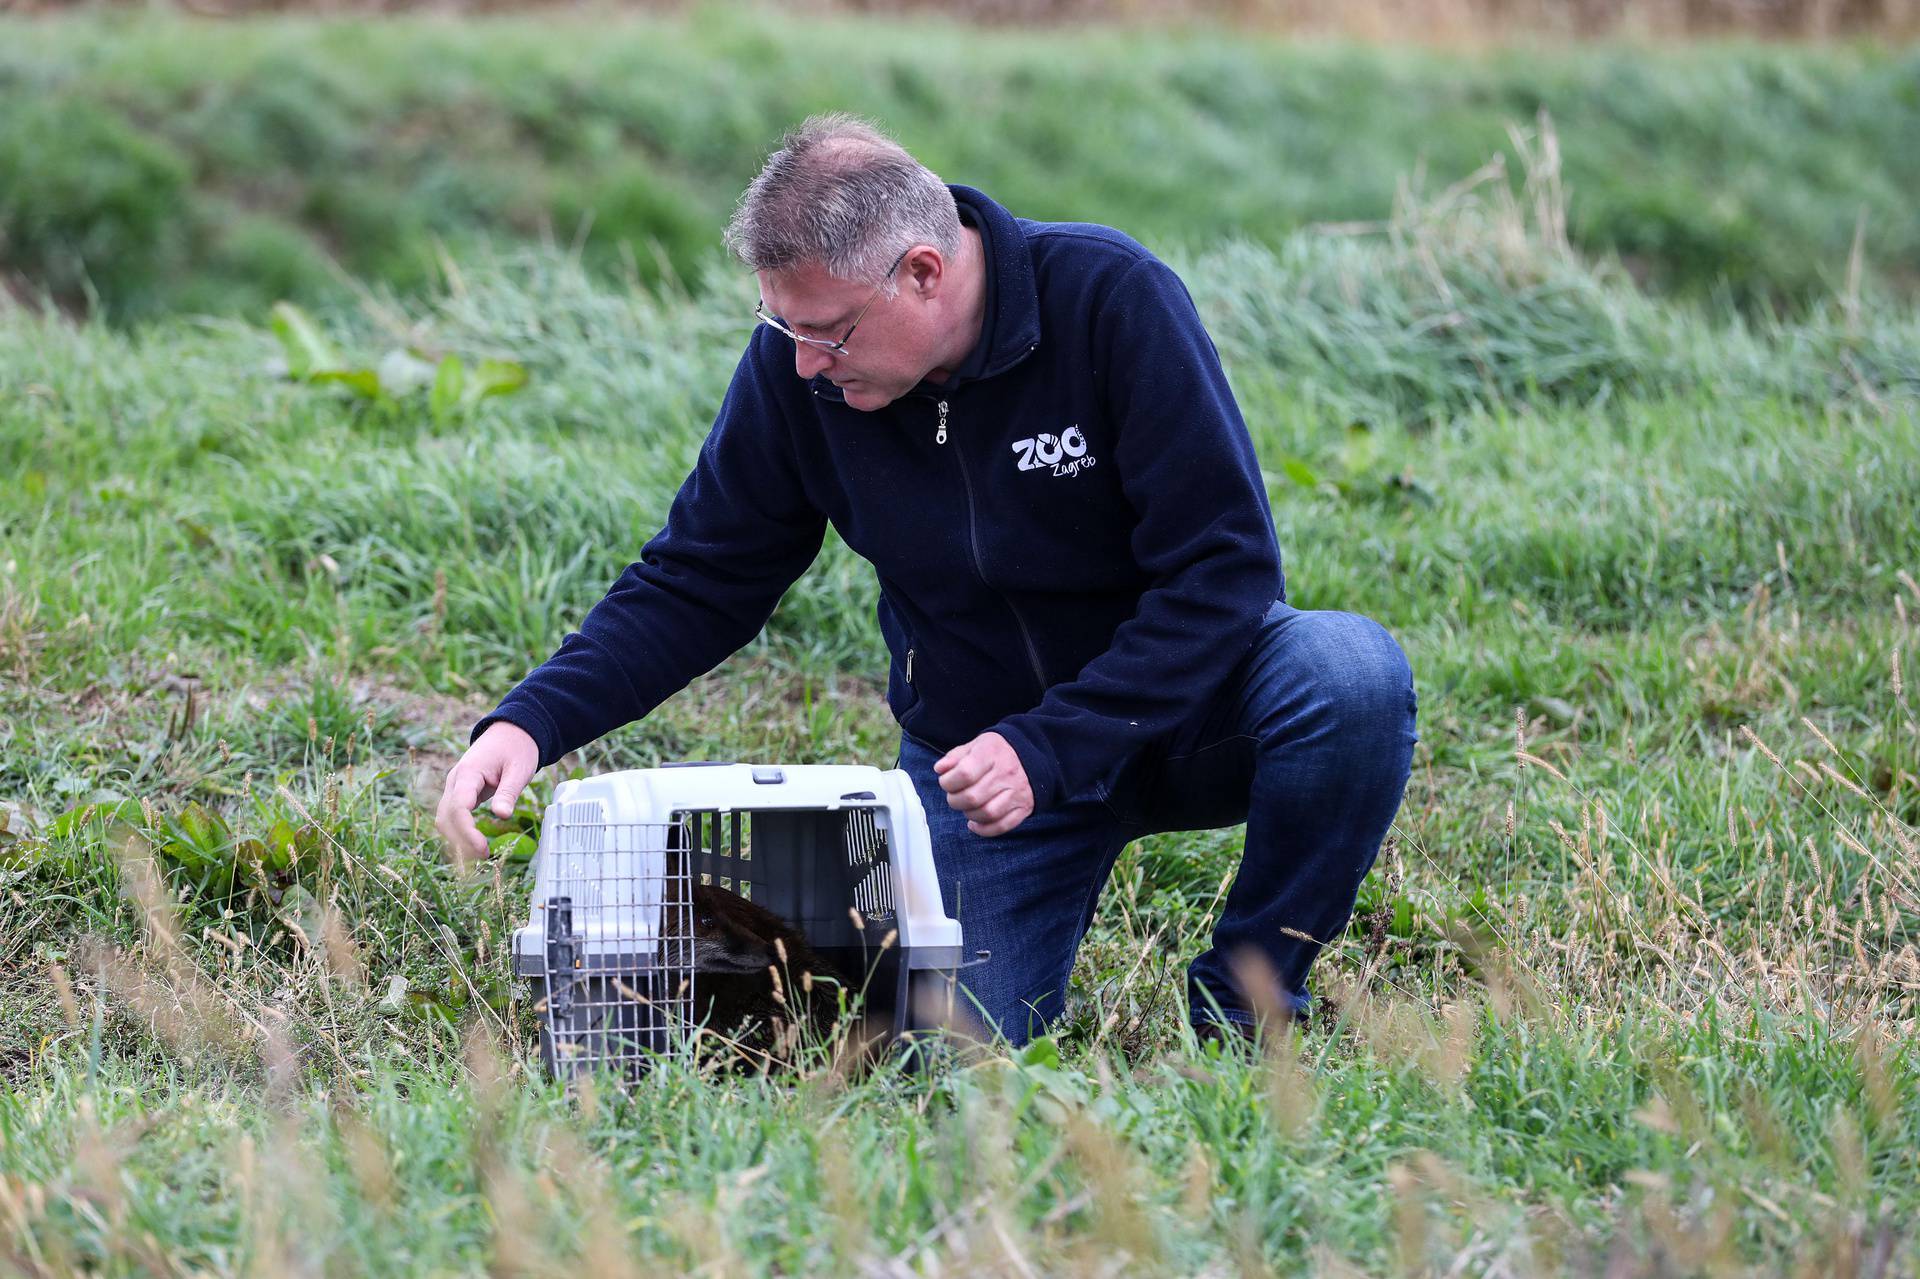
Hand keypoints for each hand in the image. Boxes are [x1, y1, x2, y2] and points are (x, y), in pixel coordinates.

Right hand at [436, 720, 538, 864]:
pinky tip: (472, 847)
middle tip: (483, 859)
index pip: (458, 808)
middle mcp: (455, 781)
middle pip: (446, 817)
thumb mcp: (519, 769)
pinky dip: (458, 833)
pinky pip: (452, 816)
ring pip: (445, 819)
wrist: (511, 732)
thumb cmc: (517, 748)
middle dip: (460, 841)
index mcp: (468, 773)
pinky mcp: (460, 793)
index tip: (482, 849)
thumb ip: (508, 792)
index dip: (467, 832)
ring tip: (478, 858)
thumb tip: (502, 815)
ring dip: (457, 840)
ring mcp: (454, 787)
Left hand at [934, 731, 1033, 836]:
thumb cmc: (996, 752)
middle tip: (955, 796)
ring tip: (967, 807)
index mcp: (991, 753)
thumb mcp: (974, 746)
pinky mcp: (1024, 807)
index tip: (946, 782)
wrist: (1030, 756)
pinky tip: (975, 824)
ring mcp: (1017, 791)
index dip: (948, 783)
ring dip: (969, 815)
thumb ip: (954, 757)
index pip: (964, 774)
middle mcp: (1007, 772)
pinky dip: (984, 830)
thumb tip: (940, 770)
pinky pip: (1002, 825)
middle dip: (955, 801)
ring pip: (987, 813)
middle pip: (973, 797)